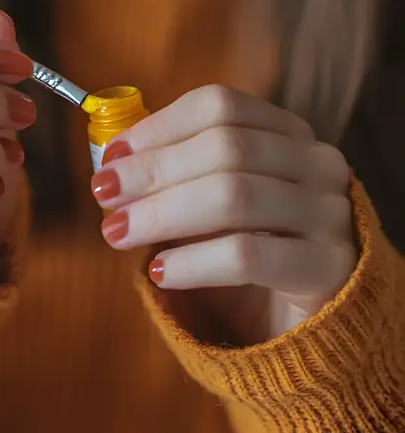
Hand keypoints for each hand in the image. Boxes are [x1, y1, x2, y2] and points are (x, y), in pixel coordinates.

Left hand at [91, 86, 356, 342]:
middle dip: (153, 170)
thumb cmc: (248, 255)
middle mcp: (317, 163)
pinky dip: (192, 261)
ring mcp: (329, 214)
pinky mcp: (328, 268)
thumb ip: (172, 180)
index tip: (111, 156)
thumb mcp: (207, 209)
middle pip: (226, 147)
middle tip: (103, 194)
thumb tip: (110, 165)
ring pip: (235, 196)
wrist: (305, 327)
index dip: (159, 126)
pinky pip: (247, 256)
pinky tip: (159, 273)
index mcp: (287, 134)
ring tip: (117, 233)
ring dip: (163, 213)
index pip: (220, 106)